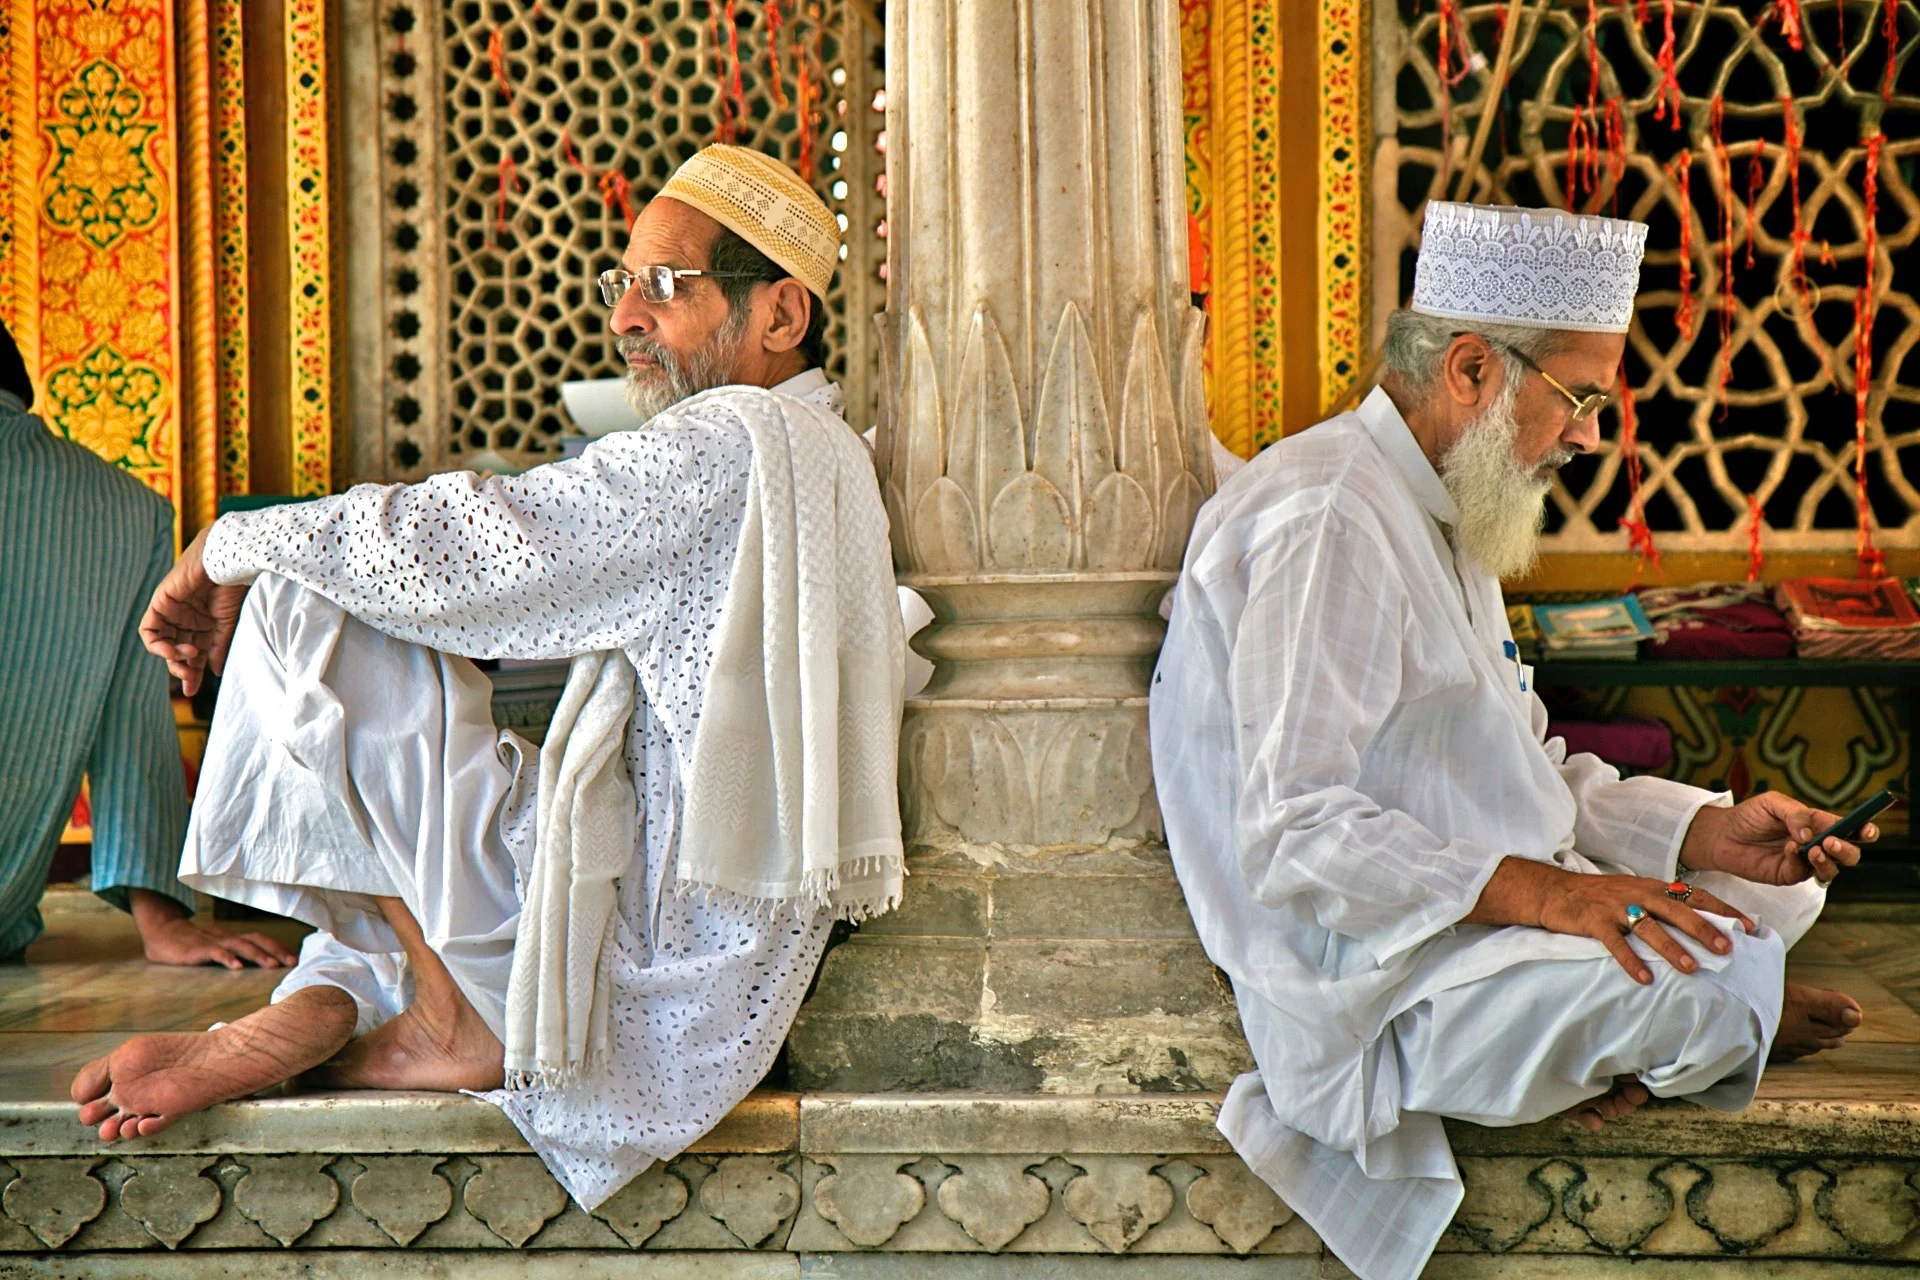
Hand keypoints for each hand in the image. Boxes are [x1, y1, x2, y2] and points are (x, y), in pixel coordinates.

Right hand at [128, 890, 297, 969]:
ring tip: (272, 965)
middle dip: (276, 950)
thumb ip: (234, 953)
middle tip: (292, 962)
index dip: (278, 946)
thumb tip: (257, 966)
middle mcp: (227, 937)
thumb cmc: (192, 944)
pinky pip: (215, 952)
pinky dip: (227, 958)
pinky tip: (237, 967)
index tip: (295, 958)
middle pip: (256, 939)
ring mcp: (212, 942)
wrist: (162, 933)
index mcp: (233, 937)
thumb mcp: (217, 947)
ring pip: (239, 945)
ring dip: (257, 955)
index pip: (261, 938)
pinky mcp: (197, 949)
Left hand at [140, 528, 247, 696]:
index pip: (194, 654)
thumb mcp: (227, 625)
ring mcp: (172, 612)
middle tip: (189, 678)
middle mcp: (187, 620)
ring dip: (171, 657)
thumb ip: (218, 648)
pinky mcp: (160, 603)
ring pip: (163, 643)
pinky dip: (157, 644)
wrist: (227, 562)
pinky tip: (172, 649)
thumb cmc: (232, 589)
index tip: (192, 691)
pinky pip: (149, 630)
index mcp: (204, 625)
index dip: (192, 674)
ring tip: (188, 658)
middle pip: (178, 652)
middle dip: (182, 668)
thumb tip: (213, 672)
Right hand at [1536, 870, 1753, 986]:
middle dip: (1703, 929)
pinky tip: (1645, 979)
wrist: (1555, 891)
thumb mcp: (1635, 893)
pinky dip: (1630, 961)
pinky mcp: (1594, 921)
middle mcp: (1638, 894)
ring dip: (1671, 948)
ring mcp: (1615, 907)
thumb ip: (1664, 905)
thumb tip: (1702, 925)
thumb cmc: (1601, 897)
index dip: (1723, 910)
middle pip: (1676, 910)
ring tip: (1691, 968)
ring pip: (1649, 927)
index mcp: (1653, 887)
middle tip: (1726, 949)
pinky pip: (1615, 943)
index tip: (1750, 927)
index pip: (1695, 895)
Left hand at [1680, 792, 1875, 887]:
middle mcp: (1817, 844)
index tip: (1867, 830)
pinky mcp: (1788, 875)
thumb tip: (1811, 834)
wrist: (1721, 834)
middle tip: (1830, 842)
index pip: (1851, 829)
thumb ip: (1796, 814)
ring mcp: (1804, 863)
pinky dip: (1799, 862)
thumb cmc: (1750, 815)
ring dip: (1827, 861)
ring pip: (1831, 870)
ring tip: (1812, 849)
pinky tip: (1788, 850)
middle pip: (1849, 854)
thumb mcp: (1773, 803)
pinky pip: (1803, 874)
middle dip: (1847, 850)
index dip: (1865, 830)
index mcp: (1820, 823)